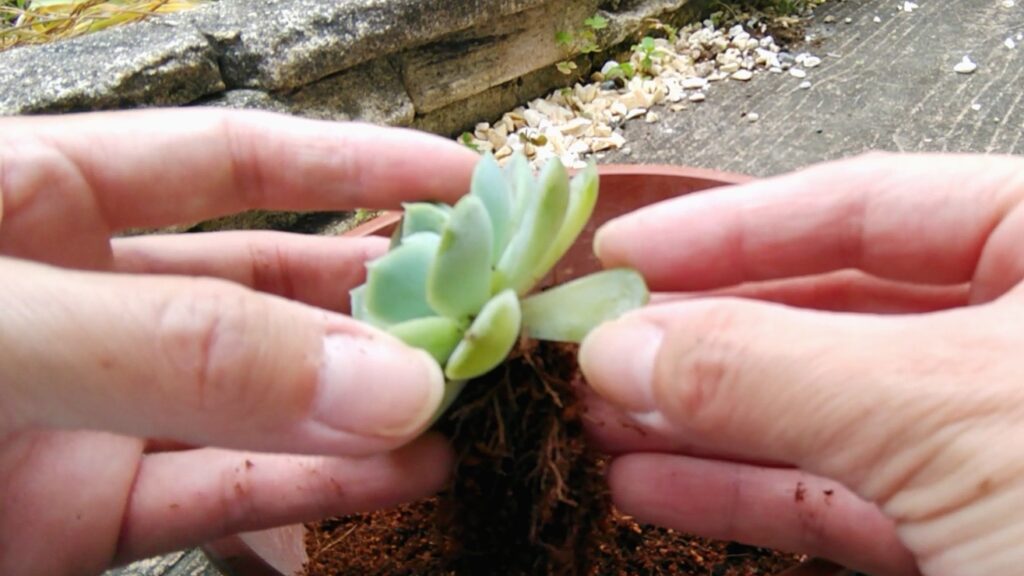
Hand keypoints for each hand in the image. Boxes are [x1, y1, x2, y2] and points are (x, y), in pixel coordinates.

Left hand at [0, 109, 477, 574]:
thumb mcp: (5, 329)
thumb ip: (185, 349)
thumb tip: (390, 385)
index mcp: (42, 200)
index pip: (230, 162)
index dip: (351, 163)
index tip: (462, 180)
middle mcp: (86, 302)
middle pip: (270, 289)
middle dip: (384, 296)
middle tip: (486, 310)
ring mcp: (94, 414)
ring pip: (261, 402)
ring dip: (366, 407)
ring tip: (466, 400)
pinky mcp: (87, 519)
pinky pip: (224, 495)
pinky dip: (316, 491)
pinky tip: (403, 477)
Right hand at [580, 153, 1023, 575]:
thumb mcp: (939, 411)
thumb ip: (770, 370)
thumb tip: (620, 349)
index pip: (864, 204)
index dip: (727, 227)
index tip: (622, 250)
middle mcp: (1016, 337)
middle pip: (827, 311)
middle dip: (701, 338)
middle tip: (599, 348)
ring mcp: (992, 440)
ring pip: (820, 412)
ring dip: (700, 421)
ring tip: (601, 419)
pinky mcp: (969, 536)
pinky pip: (838, 497)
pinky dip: (742, 492)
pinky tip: (651, 483)